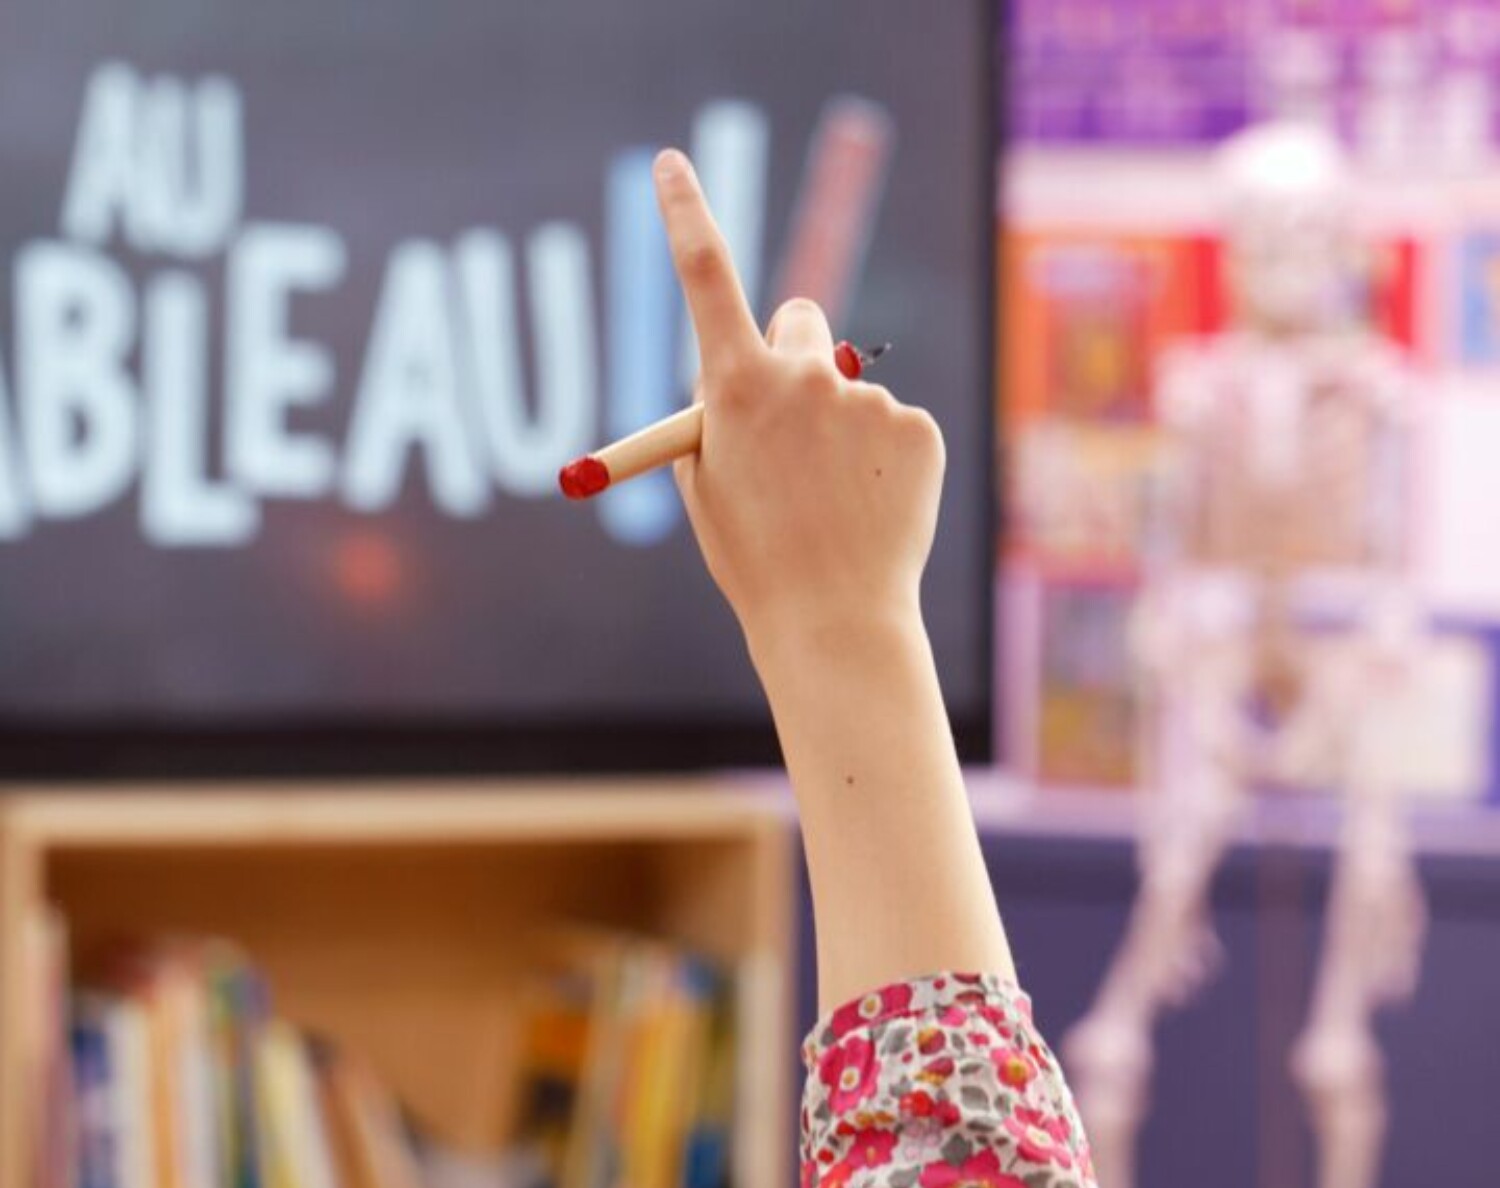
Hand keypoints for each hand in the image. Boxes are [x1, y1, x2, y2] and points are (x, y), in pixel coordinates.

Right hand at [653, 149, 945, 653]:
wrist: (834, 619)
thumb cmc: (755, 558)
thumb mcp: (706, 484)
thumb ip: (717, 416)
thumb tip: (742, 375)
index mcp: (737, 388)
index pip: (705, 276)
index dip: (685, 214)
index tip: (670, 163)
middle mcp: (805, 377)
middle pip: (800, 319)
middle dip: (792, 355)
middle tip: (789, 423)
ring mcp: (868, 399)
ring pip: (847, 389)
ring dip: (837, 425)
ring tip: (831, 498)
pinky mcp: (919, 427)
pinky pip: (891, 423)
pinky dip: (880, 454)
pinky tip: (869, 503)